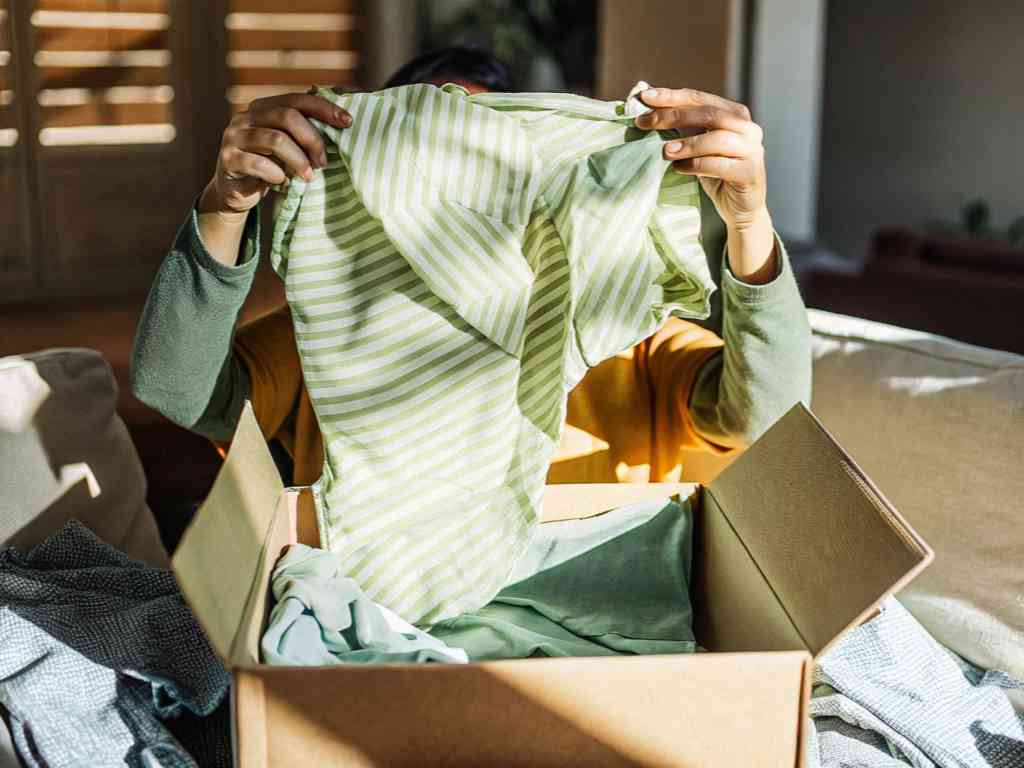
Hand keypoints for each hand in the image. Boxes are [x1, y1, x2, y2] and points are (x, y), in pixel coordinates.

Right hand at [199, 92, 351, 219]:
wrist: (235, 192)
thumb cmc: (269, 167)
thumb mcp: (288, 147)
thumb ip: (303, 134)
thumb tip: (342, 124)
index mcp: (263, 107)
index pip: (297, 99)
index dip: (324, 108)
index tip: (348, 122)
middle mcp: (246, 116)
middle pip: (287, 116)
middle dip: (312, 139)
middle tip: (323, 162)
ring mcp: (234, 135)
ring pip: (276, 140)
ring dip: (299, 160)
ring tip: (308, 177)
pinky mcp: (228, 158)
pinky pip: (258, 163)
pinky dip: (276, 174)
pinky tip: (280, 181)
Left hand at [635, 87, 775, 282]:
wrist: (740, 208)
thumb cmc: (715, 173)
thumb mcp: (698, 146)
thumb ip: (683, 127)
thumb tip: (648, 106)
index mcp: (734, 114)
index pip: (700, 98)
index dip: (672, 96)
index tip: (645, 97)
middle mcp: (747, 127)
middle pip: (707, 114)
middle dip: (672, 116)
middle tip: (644, 123)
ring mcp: (752, 149)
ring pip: (717, 139)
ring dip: (686, 143)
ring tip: (664, 151)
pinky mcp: (749, 172)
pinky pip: (719, 166)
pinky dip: (696, 166)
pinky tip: (678, 169)